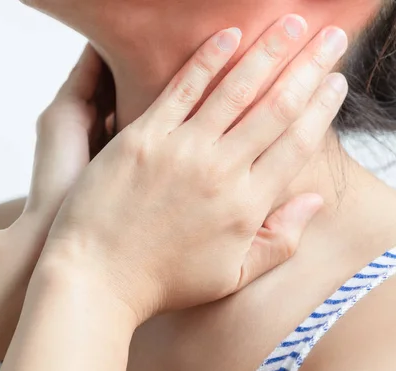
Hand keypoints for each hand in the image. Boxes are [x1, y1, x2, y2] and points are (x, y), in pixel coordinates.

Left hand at [37, 15, 347, 323]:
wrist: (97, 279)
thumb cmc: (162, 282)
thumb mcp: (231, 276)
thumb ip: (279, 242)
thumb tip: (313, 203)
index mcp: (247, 206)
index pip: (297, 143)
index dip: (322, 108)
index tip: (335, 82)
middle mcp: (221, 172)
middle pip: (277, 107)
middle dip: (309, 65)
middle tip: (330, 35)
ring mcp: (180, 151)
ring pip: (236, 90)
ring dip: (268, 50)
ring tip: (291, 21)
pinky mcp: (141, 139)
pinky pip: (181, 89)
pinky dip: (206, 60)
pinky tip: (227, 35)